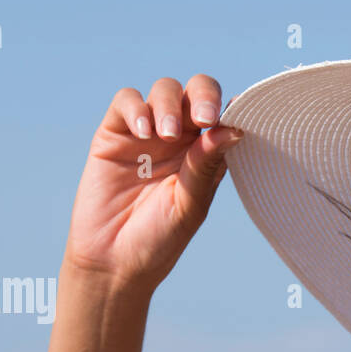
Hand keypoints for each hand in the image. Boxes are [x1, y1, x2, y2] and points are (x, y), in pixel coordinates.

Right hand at [62, 74, 243, 291]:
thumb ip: (206, 166)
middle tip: (204, 119)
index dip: (232, 110)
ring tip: (166, 135)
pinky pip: (126, 102)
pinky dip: (136, 108)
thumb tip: (234, 129)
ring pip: (164, 90)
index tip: (236, 119)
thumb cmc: (159, 240)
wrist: (114, 261)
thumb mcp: (190, 205)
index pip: (225, 116)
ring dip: (169, 104)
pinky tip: (142, 132)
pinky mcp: (114, 133)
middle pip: (196, 92)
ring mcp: (147, 133)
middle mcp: (181, 139)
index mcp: (206, 155)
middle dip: (203, 96)